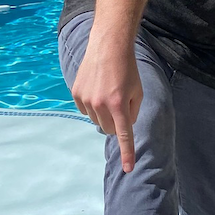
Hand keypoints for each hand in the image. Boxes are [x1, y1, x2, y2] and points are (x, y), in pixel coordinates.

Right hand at [70, 37, 142, 172]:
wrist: (108, 45)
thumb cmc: (127, 68)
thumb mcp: (138, 91)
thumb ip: (133, 112)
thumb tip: (124, 127)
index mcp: (119, 105)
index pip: (124, 136)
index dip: (127, 154)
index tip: (128, 169)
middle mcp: (100, 105)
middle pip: (109, 129)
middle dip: (116, 122)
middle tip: (120, 105)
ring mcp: (86, 100)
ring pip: (96, 120)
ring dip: (103, 114)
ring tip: (108, 93)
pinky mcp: (76, 93)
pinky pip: (84, 110)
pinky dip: (91, 106)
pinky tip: (96, 90)